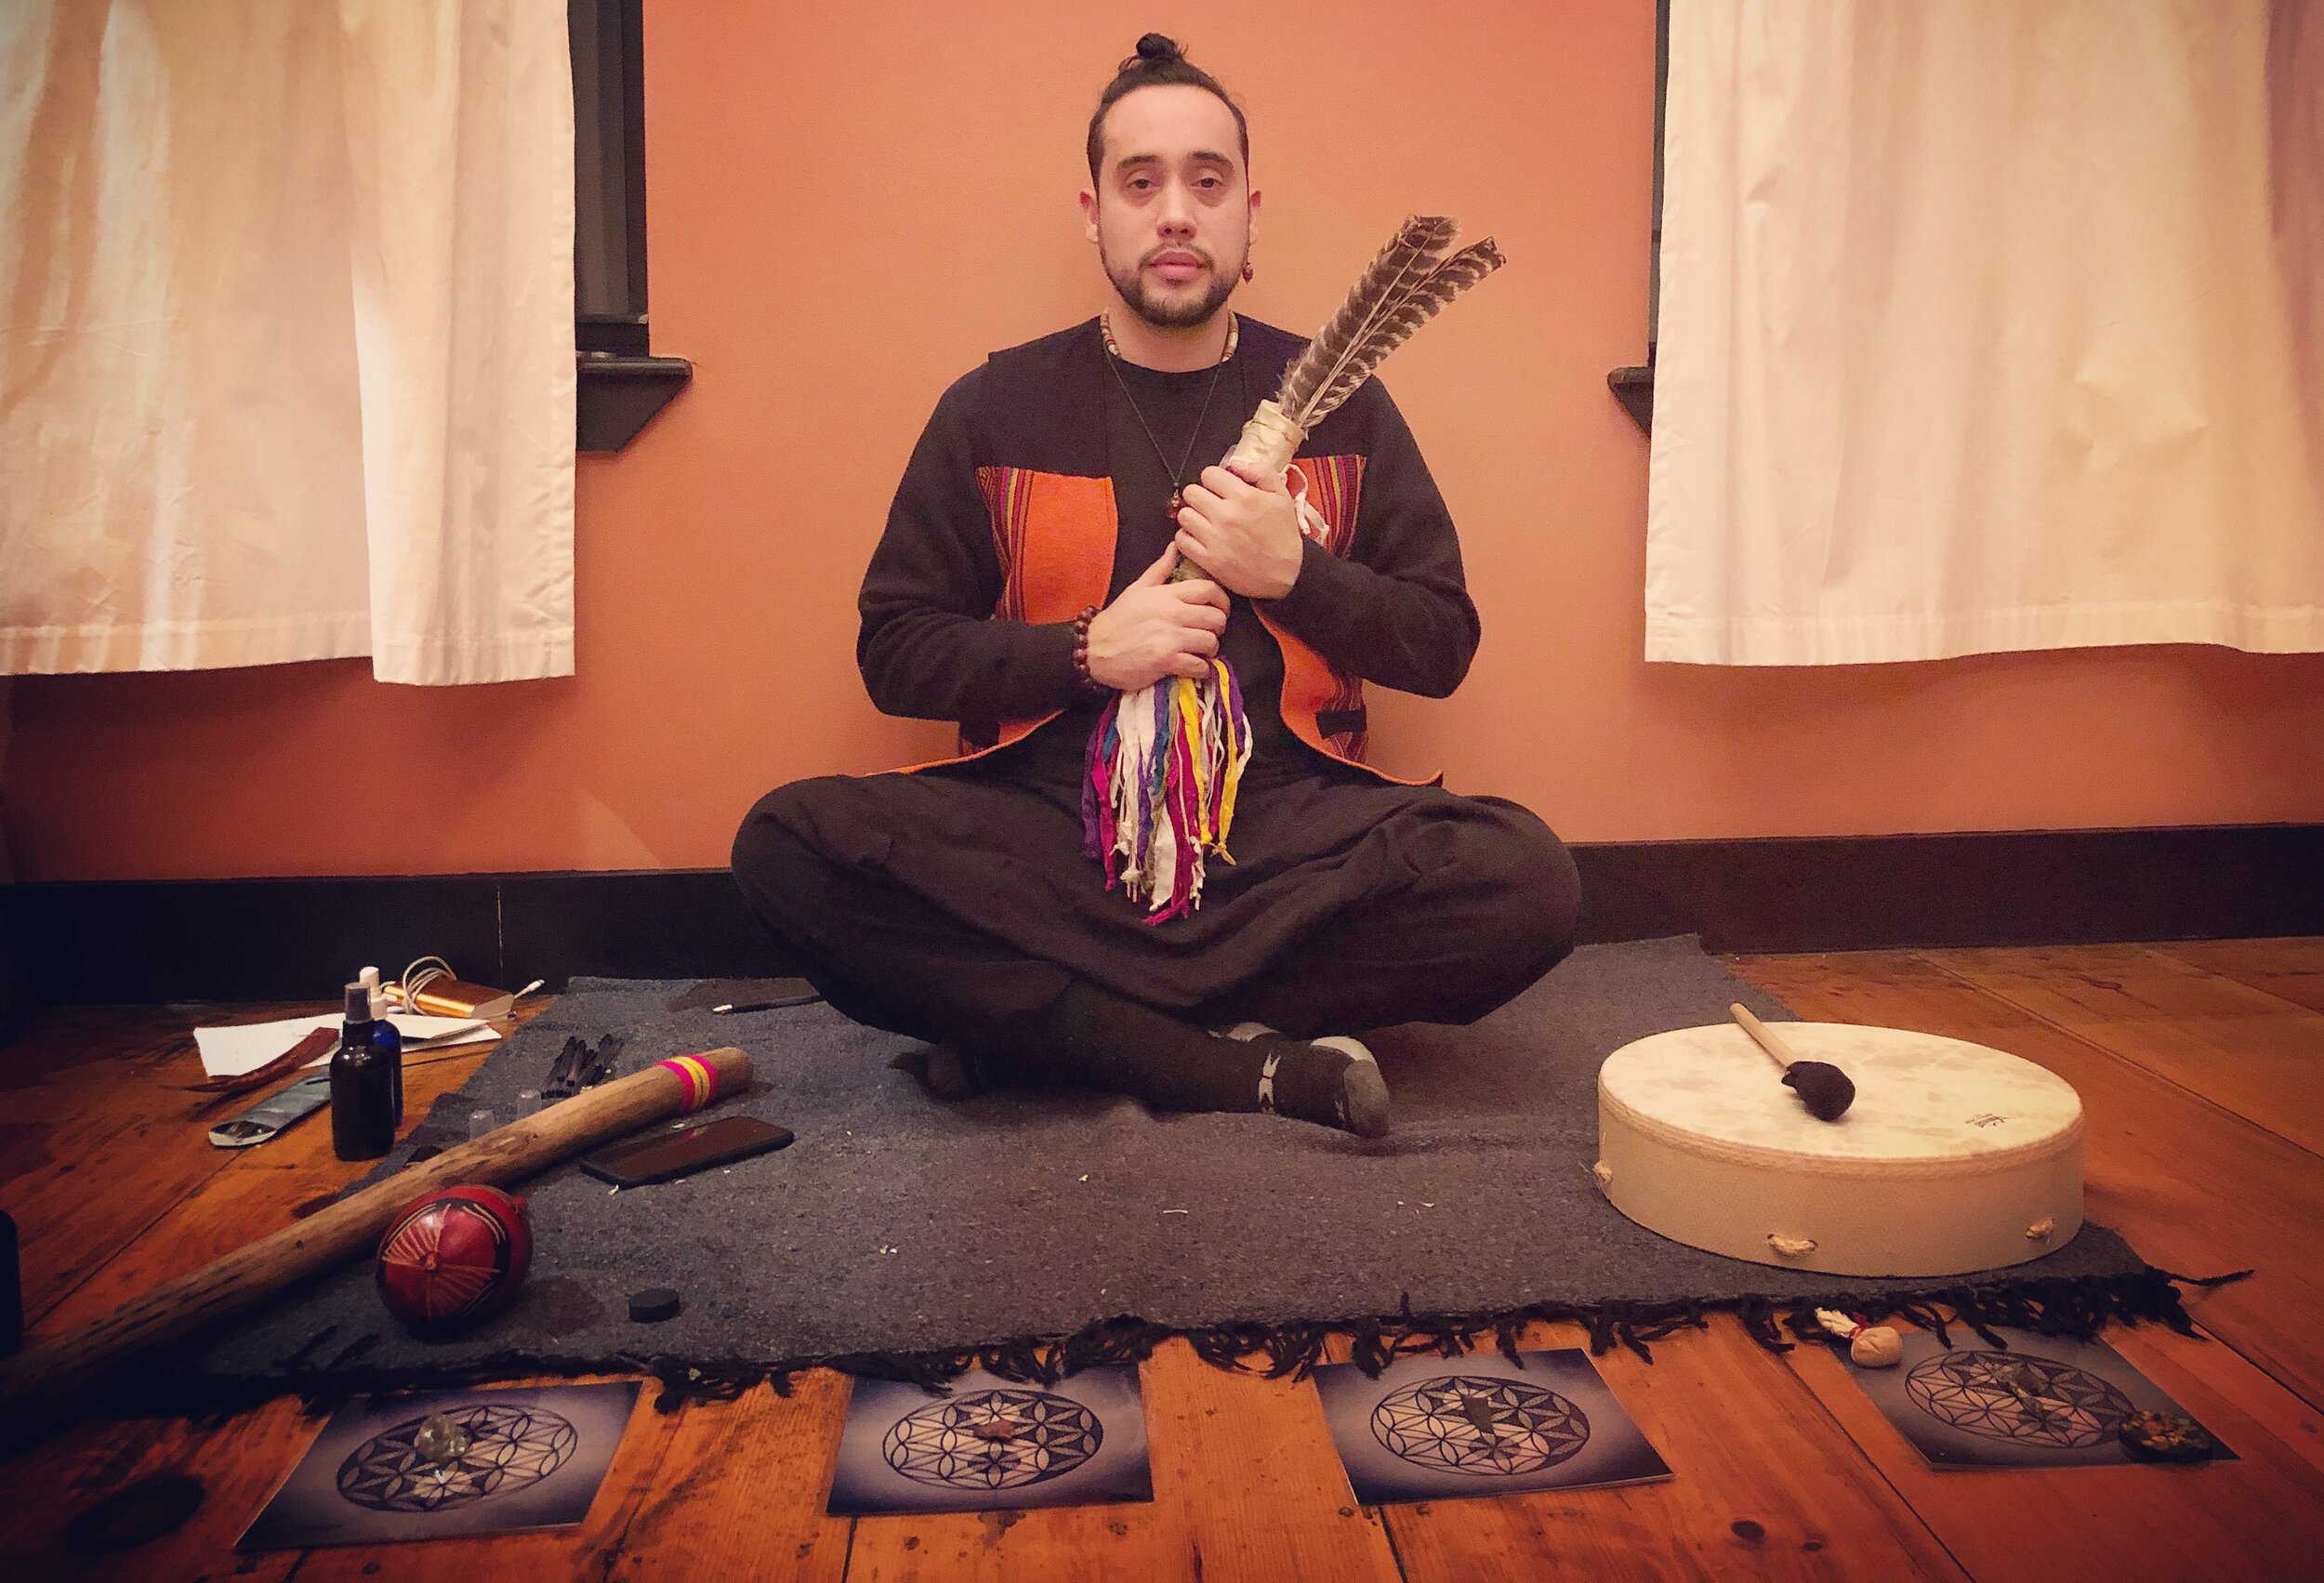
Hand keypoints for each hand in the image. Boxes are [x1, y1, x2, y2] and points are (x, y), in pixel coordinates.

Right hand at [1085, 545, 1230, 690]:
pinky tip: (1192, 666)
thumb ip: (1160, 569)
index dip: (1222, 600)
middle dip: (1218, 628)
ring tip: (1200, 651)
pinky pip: (1199, 666)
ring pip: (1210, 642)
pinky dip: (1200, 669)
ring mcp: (1169, 638)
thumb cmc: (1117, 620)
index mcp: (1166, 594)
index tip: (1219, 610)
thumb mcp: (1137, 589)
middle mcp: (1171, 613)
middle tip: (1209, 632)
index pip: (1209, 589)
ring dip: (1209, 650)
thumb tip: (1176, 546)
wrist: (1093, 649)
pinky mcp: (1166, 661)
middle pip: (1216, 618)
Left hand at [1173, 464, 1304, 599]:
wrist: (1286, 575)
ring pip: (1184, 515)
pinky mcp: (1208, 559)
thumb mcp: (1282, 497)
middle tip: (1209, 504)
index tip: (1219, 487)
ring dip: (1192, 515)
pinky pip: (1182, 540)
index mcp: (1244, 497)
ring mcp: (1215, 538)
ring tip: (1204, 521)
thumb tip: (1236, 464)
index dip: (1213, 479)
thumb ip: (1261, 473)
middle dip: (1200, 495)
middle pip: (1191, 492)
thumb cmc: (1284, 537)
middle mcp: (1226, 515)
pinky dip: (1187, 537)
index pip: (1209, 474)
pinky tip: (1199, 538)